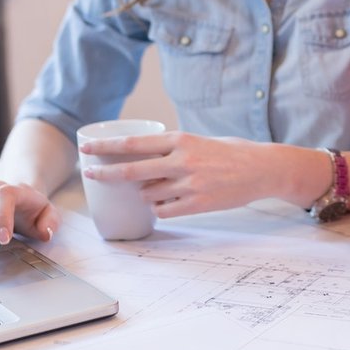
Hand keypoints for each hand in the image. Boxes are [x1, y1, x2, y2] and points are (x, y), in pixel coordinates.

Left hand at [79, 131, 279, 216]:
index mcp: (181, 139)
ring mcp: (189, 184)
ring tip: (164, 188)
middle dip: (106, 173)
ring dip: (146, 193)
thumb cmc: (232, 152)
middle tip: (90, 175)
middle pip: (132, 171)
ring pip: (148, 194)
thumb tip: (144, 158)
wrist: (263, 169)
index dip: (107, 148)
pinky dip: (162, 208)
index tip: (87, 148)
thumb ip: (173, 148)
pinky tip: (172, 201)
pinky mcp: (197, 204)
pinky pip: (164, 210)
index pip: (134, 144)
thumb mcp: (200, 141)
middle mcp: (182, 160)